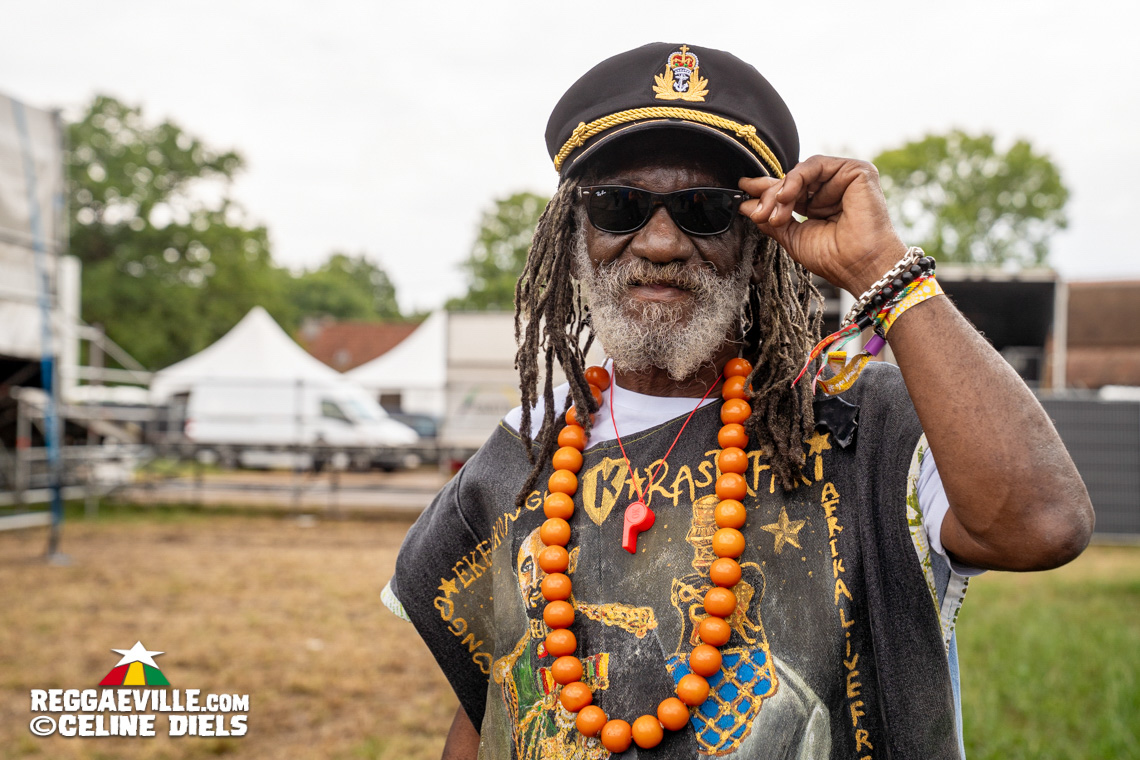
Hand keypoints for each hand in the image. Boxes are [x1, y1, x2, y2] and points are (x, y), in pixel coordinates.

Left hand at [739, 155, 906, 294]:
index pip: (789, 190)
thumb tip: (746, 206)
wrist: (859, 266)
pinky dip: (796, 178)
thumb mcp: (792, 237)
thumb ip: (771, 219)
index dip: (766, 189)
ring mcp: (844, 179)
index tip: (743, 190)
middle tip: (758, 213)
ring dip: (781, 191)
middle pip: (792, 180)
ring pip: (800, 172)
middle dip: (769, 196)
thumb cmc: (834, 258)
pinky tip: (786, 197)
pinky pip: (816, 164)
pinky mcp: (856, 171)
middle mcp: (832, 189)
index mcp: (820, 204)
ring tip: (775, 213)